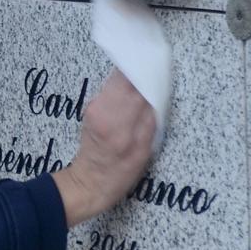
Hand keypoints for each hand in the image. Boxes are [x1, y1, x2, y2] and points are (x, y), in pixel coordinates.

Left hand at [53, 68, 155, 226]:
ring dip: (131, 79)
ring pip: (116, 80)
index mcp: (120, 123)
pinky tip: (130, 96)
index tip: (162, 67)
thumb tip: (156, 93)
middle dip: (141, 71)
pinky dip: (122, 88)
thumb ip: (149, 120)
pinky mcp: (89, 108)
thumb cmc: (119, 173)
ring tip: (145, 83)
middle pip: (124, 76)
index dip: (150, 73)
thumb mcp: (144, 152)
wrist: (88, 183)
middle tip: (155, 72)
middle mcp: (103, 110)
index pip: (137, 84)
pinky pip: (110, 90)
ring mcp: (93, 107)